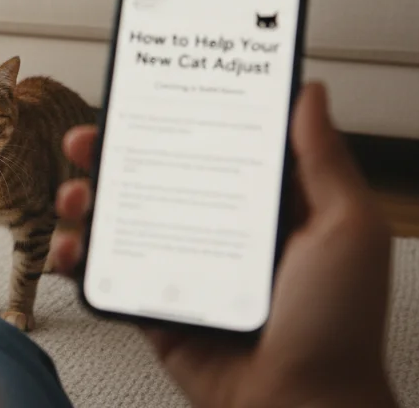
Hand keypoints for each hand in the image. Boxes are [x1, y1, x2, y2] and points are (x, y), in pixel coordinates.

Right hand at [50, 83, 397, 407]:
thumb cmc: (340, 329)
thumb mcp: (347, 229)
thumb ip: (325, 159)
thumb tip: (309, 92)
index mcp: (270, 205)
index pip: (218, 142)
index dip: (183, 114)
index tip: (152, 89)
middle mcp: (222, 229)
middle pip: (158, 173)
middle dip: (115, 149)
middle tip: (89, 138)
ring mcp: (186, 267)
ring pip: (124, 217)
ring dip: (87, 197)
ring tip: (75, 194)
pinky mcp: (157, 306)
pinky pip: (108, 273)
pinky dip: (78, 257)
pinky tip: (71, 247)